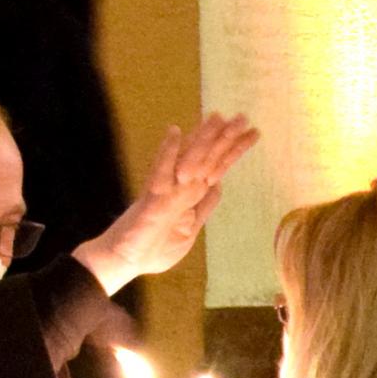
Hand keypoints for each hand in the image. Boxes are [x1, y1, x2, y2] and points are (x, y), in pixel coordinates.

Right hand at [81, 114, 256, 292]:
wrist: (124, 261)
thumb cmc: (154, 246)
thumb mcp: (189, 229)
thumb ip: (202, 207)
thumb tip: (218, 185)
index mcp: (190, 194)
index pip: (217, 167)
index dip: (234, 150)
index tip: (252, 132)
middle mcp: (180, 187)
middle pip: (207, 158)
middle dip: (225, 138)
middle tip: (244, 117)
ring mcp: (167, 191)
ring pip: (188, 160)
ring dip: (202, 138)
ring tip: (217, 117)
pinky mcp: (152, 200)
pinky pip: (160, 173)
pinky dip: (168, 153)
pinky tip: (175, 132)